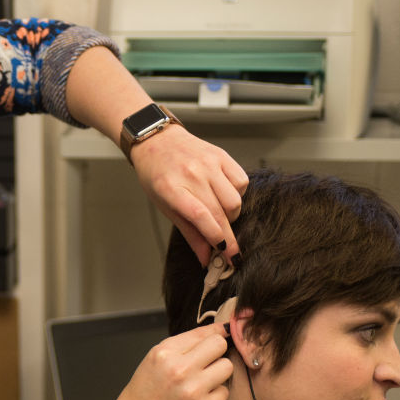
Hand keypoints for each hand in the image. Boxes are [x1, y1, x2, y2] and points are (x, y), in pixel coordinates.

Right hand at [104, 323, 232, 399]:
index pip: (204, 333)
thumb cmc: (143, 396)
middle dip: (216, 354)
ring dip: (217, 375)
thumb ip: (182, 346)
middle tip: (206, 365)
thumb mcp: (153, 361)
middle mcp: (179, 368)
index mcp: (163, 352)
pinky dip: (215, 396)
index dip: (215, 334)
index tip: (222, 334)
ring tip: (201, 384)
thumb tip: (218, 331)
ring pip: (227, 368)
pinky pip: (224, 392)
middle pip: (219, 346)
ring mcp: (193, 390)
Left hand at [129, 124, 247, 265]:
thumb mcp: (165, 206)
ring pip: (235, 199)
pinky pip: (241, 181)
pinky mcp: (221, 155)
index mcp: (171, 188)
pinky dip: (237, 194)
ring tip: (219, 214)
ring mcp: (208, 162)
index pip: (201, 216)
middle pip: (221, 211)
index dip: (217, 237)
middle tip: (231, 250)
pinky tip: (224, 194)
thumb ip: (189, 232)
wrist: (158, 141)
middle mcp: (191, 173)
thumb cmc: (157, 175)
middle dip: (229, 236)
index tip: (227, 255)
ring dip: (232, 214)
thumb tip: (206, 258)